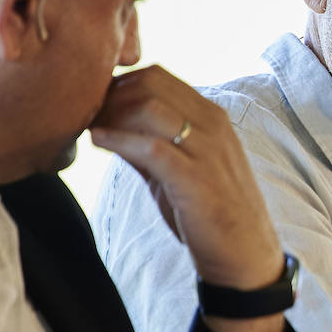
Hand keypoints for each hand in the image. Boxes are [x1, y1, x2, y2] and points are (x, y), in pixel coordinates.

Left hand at [89, 66, 282, 290]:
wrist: (244, 254)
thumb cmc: (210, 212)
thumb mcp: (179, 168)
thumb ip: (150, 143)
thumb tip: (107, 124)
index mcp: (211, 117)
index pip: (157, 77)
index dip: (120, 85)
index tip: (97, 106)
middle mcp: (212, 125)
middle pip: (150, 83)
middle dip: (111, 95)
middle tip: (88, 117)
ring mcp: (207, 149)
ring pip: (148, 107)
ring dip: (111, 114)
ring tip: (92, 130)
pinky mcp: (195, 178)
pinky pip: (150, 146)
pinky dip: (118, 139)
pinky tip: (98, 142)